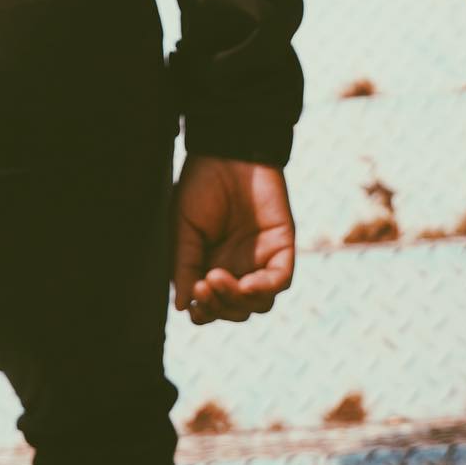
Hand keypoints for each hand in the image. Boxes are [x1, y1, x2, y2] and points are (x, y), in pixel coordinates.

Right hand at [171, 157, 294, 325]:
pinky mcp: (282, 247)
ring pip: (258, 304)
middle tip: (203, 284)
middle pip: (235, 310)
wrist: (227, 151)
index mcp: (213, 265)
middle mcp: (239, 267)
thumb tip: (183, 307)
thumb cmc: (202, 185)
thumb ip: (185, 265)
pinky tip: (244, 283)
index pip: (213, 306)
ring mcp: (262, 259)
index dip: (205, 313)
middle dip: (218, 307)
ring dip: (237, 301)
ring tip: (217, 277)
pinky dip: (262, 289)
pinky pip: (279, 281)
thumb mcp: (183, 227)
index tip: (194, 305)